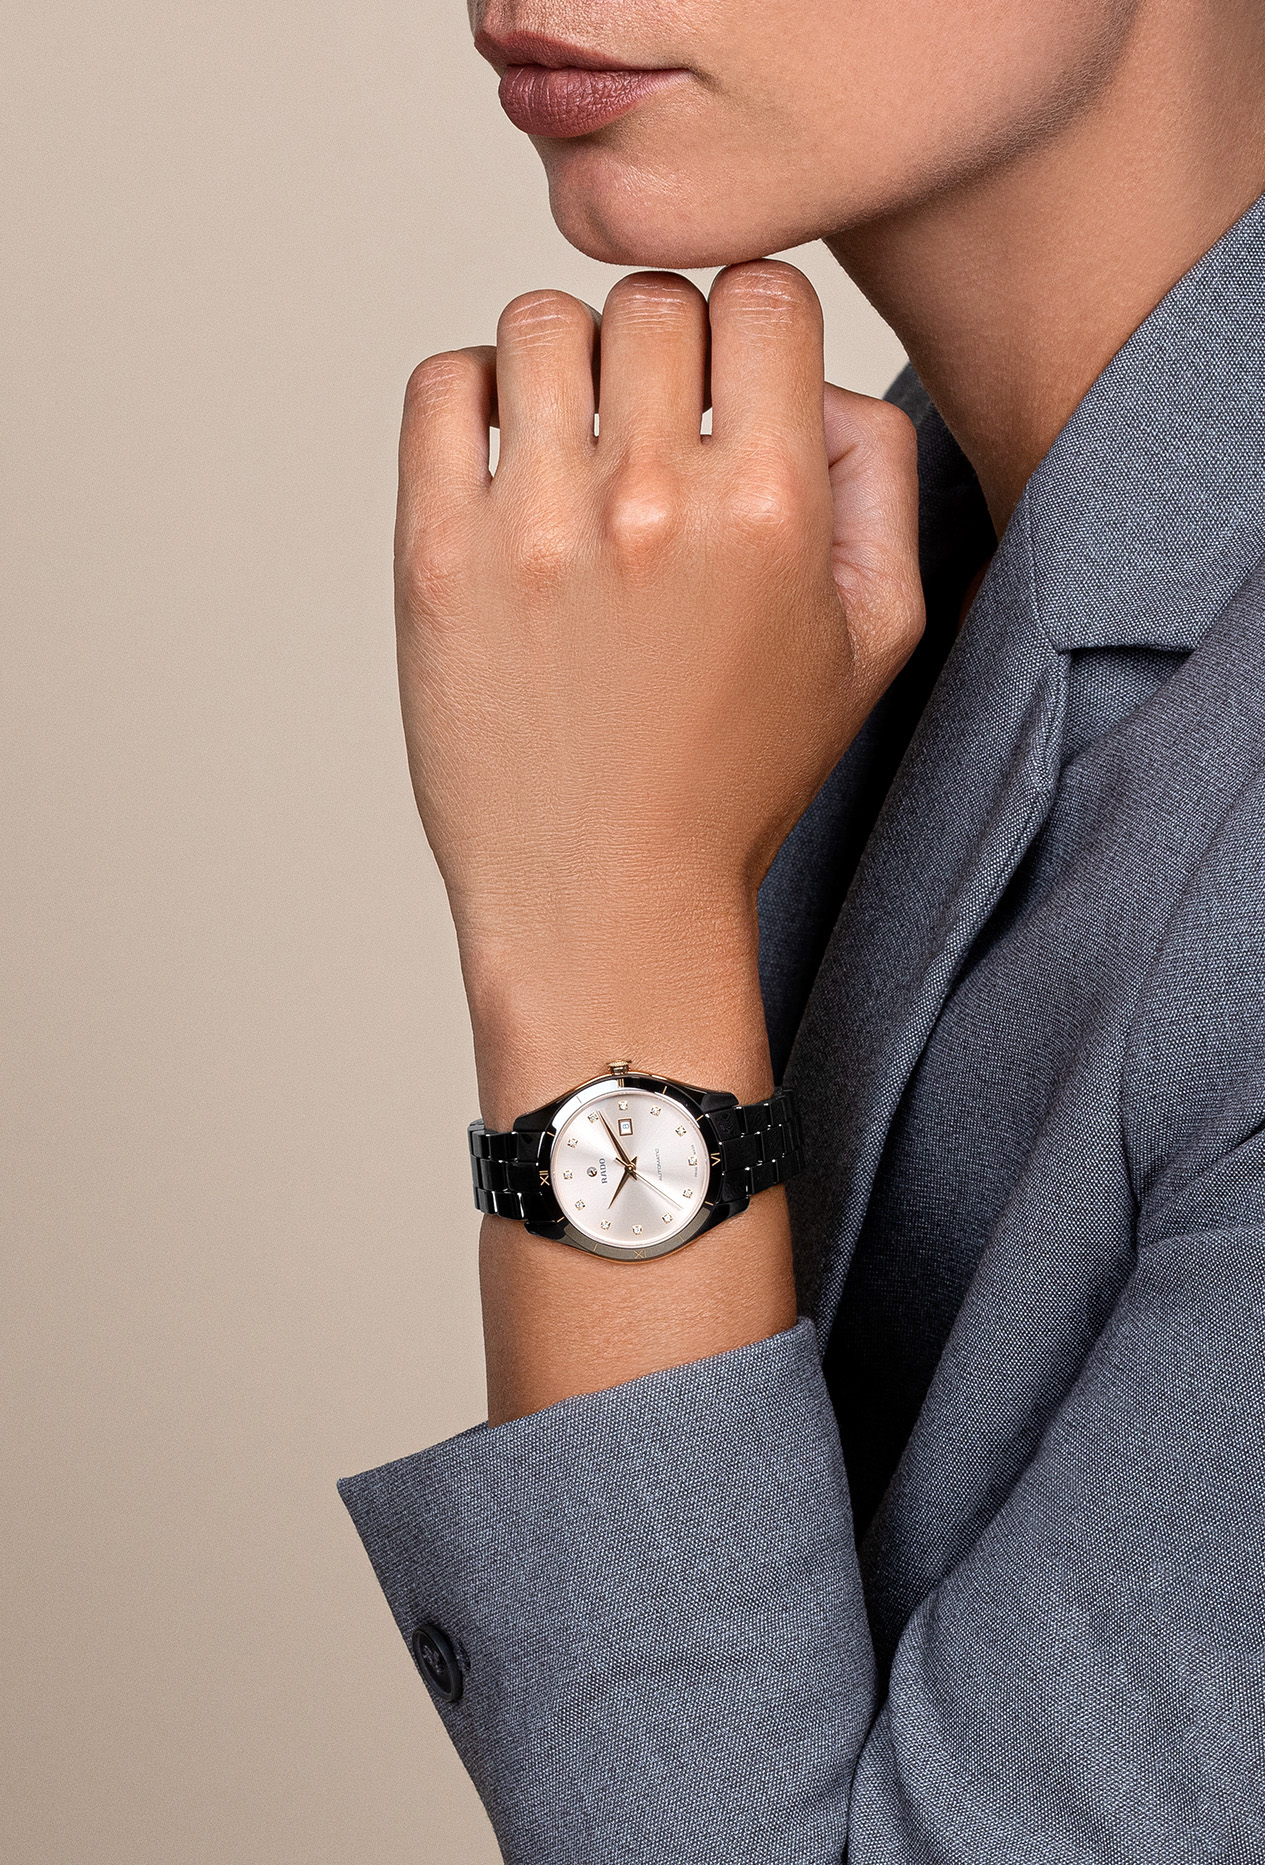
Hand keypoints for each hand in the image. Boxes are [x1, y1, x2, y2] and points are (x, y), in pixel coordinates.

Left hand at [395, 262, 922, 1124]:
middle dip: (663, 351)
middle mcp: (647, 501)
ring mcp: (531, 525)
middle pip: (652, 298)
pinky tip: (510, 466)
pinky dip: (476, 397)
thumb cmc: (740, 773)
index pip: (761, 290)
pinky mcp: (436, 555)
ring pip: (542, 320)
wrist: (607, 893)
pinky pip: (443, 383)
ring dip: (567, 365)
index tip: (732, 385)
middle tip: (655, 433)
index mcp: (769, 508)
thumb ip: (880, 480)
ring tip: (577, 447)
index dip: (752, 327)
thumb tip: (816, 377)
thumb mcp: (875, 641)